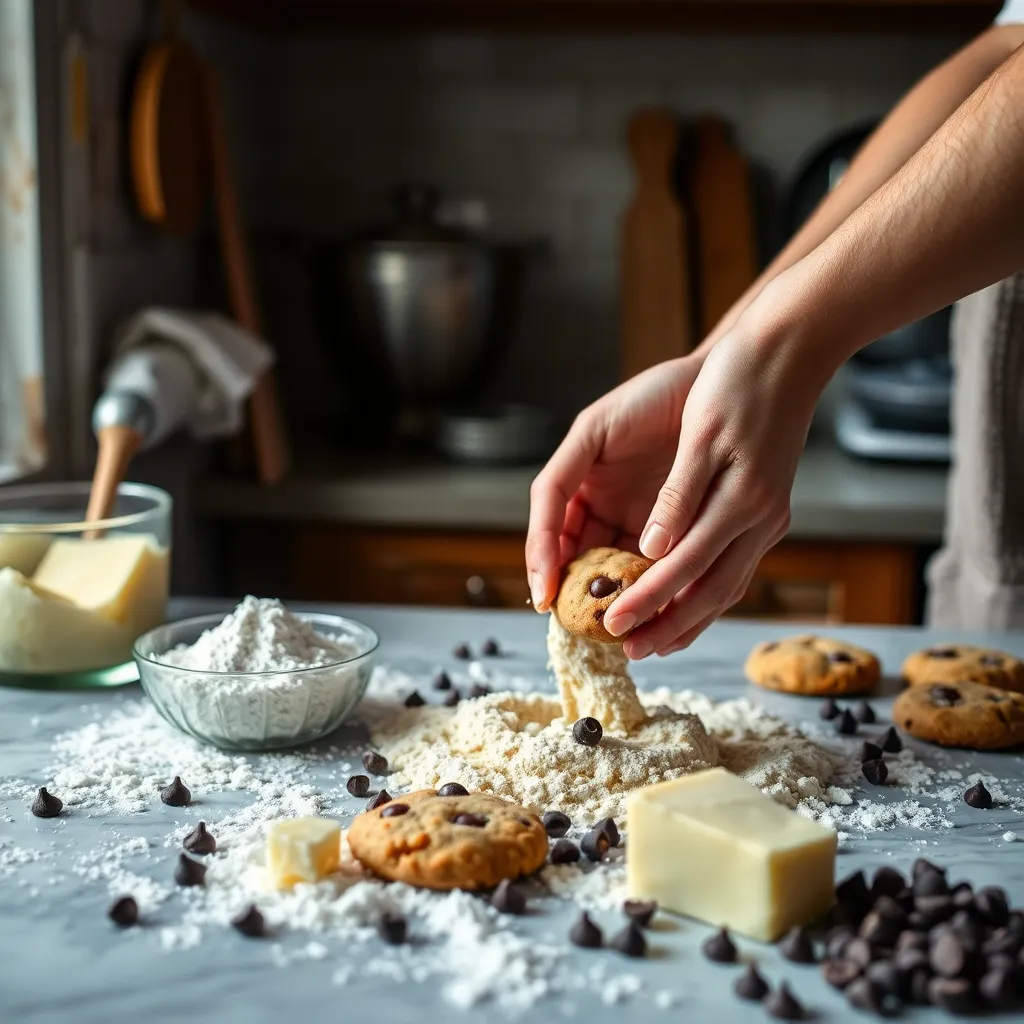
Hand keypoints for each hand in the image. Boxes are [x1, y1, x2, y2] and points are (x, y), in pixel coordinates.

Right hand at [525, 354, 704, 612]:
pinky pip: (669, 571)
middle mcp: (610, 514)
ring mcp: (647, 526)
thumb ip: (561, 480)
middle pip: (586, 567)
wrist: (718, 382)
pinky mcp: (685, 534)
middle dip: (582, 596)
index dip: (545, 567)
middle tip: (580, 620)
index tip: (543, 594)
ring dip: (622, 599)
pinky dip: (662, 590)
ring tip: (618, 622)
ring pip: (625, 575)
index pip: (554, 540)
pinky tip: (659, 604)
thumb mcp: (592, 432)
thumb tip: (553, 544)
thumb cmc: (650, 398)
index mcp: (581, 492)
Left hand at [602, 313, 825, 657]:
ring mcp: (770, 516)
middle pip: (710, 592)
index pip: (684, 568)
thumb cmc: (740, 382)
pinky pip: (736, 565)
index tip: (613, 626)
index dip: (647, 600)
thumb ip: (678, 497)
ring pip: (727, 585)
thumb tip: (655, 551)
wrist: (792, 350)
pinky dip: (709, 591)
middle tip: (631, 652)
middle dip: (669, 624)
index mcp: (742, 501)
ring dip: (691, 617)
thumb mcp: (703, 433)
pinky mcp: (769, 509)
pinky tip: (689, 602)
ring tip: (656, 641)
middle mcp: (760, 518)